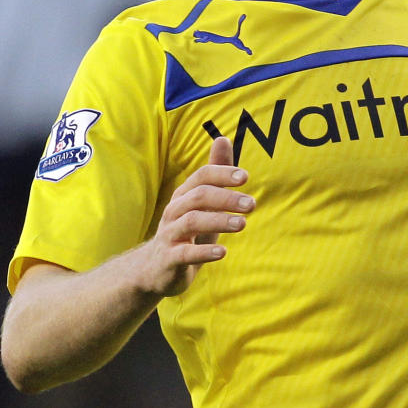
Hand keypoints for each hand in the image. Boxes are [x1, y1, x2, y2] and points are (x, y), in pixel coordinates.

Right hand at [136, 137, 253, 296]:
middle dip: (226, 198)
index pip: (201, 176)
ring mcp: (169, 235)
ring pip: (191, 222)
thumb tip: (223, 138)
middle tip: (252, 204)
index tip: (245, 177)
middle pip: (198, 197)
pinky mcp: (168, 260)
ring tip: (242, 224)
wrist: (155, 269)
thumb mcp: (202, 202)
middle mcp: (174, 211)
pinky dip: (203, 252)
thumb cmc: (187, 231)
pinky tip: (222, 252)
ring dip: (219, 221)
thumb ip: (215, 174)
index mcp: (184, 195)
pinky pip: (184, 253)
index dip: (222, 174)